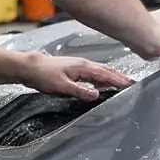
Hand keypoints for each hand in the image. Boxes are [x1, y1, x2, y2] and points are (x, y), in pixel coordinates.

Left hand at [15, 52, 132, 100]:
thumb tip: (96, 95)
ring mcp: (79, 66)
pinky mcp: (74, 69)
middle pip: (106, 71)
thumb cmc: (43, 74)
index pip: (106, 74)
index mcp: (83, 67)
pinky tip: (101, 84)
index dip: (119, 80)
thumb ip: (80, 91)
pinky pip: (93, 73)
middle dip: (119, 77)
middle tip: (131, 84)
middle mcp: (83, 64)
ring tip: (120, 84)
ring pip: (100, 71)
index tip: (130, 84)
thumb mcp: (62, 86)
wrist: (29, 67)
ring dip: (111, 77)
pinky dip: (101, 78)